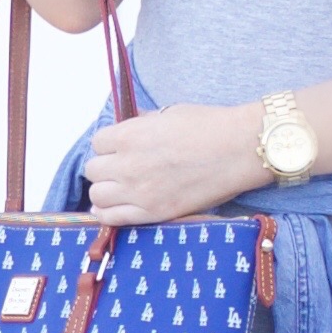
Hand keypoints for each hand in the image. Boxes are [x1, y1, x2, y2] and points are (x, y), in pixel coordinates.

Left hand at [81, 101, 266, 223]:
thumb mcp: (169, 114)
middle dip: (106, 167)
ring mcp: (139, 192)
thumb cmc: (209, 126)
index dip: (109, 144)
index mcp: (130, 135)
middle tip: (123, 166)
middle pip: (93, 170)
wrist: (239, 150)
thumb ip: (142, 123)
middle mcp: (128, 165)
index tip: (121, 147)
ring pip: (97, 195)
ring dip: (106, 190)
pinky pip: (112, 218)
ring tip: (122, 187)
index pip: (97, 142)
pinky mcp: (153, 213)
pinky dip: (109, 213)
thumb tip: (131, 126)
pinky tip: (120, 206)